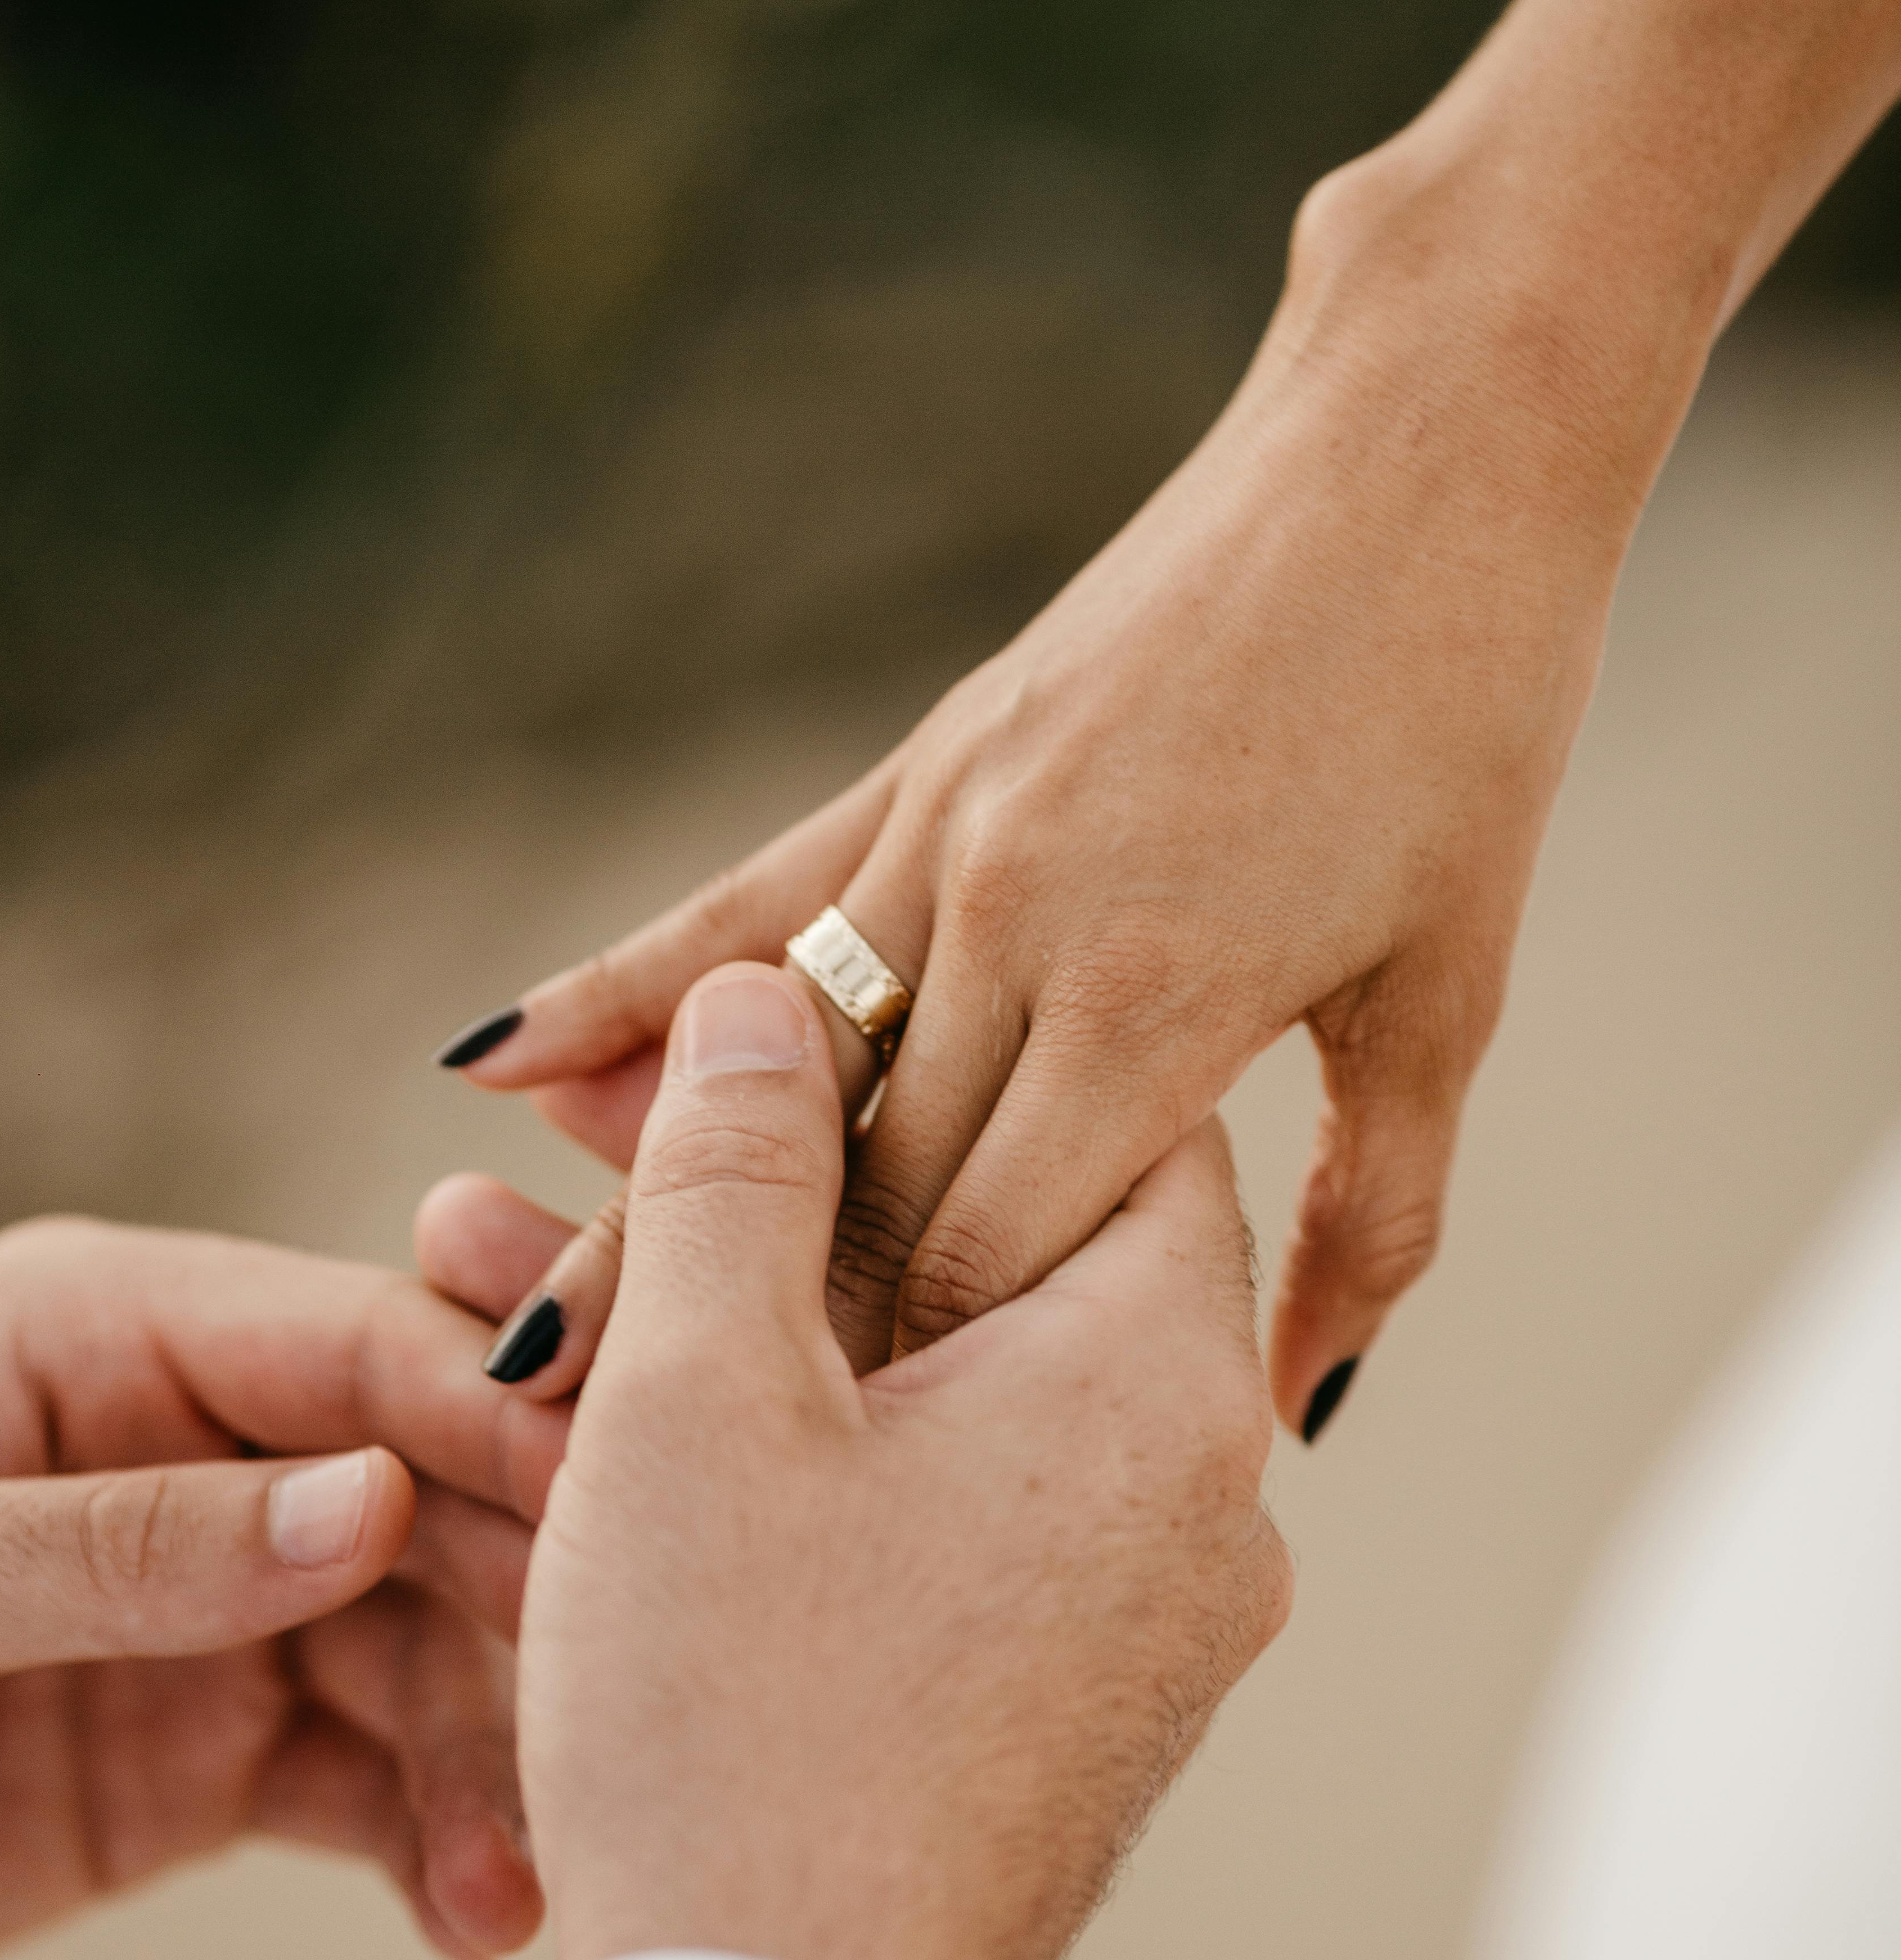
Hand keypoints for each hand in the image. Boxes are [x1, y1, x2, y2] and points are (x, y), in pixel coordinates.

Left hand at [0, 1215, 575, 1959]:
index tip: (627, 1495)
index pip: (353, 1344)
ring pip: (421, 1645)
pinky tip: (475, 1913)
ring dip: (489, 1753)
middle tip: (620, 1708)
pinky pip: (367, 1772)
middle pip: (424, 1489)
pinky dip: (432, 1837)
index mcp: (109, 1333)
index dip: (499, 1409)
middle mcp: (194, 1446)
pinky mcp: (219, 1744)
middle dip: (526, 1594)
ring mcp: (215, 1599)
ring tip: (526, 1878)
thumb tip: (363, 1503)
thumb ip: (120, 1542)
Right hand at [426, 964, 1290, 1959]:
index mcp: (1159, 1384)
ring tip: (622, 1341)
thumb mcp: (702, 1391)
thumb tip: (767, 992)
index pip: (1116, 1110)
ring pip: (988, 1413)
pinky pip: (986, 1539)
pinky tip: (705, 1493)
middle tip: (643, 1178)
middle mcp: (1209, 1505)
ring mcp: (1163, 1635)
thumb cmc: (735, 1716)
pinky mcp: (1089, 1729)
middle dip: (834, 1211)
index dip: (943, 1050)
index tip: (784, 1038)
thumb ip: (741, 1163)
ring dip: (820, 1357)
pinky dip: (861, 1486)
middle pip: (1033, 1265)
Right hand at [436, 150, 1671, 1434]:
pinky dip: (624, 983)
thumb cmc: (1467, 728)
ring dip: (662, 1210)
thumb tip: (1312, 1406)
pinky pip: (748, 896)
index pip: (981, 1260)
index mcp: (1157, 1011)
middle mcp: (1021, 927)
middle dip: (765, 1344)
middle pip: (856, 1192)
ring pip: (774, 1069)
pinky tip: (493, 1058)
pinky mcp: (921, 763)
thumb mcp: (1448, 1000)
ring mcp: (951, 834)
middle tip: (636, 1463)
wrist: (1421, 447)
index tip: (840, 1512)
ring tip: (533, 1329)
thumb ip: (1371, 1219)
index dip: (909, 1392)